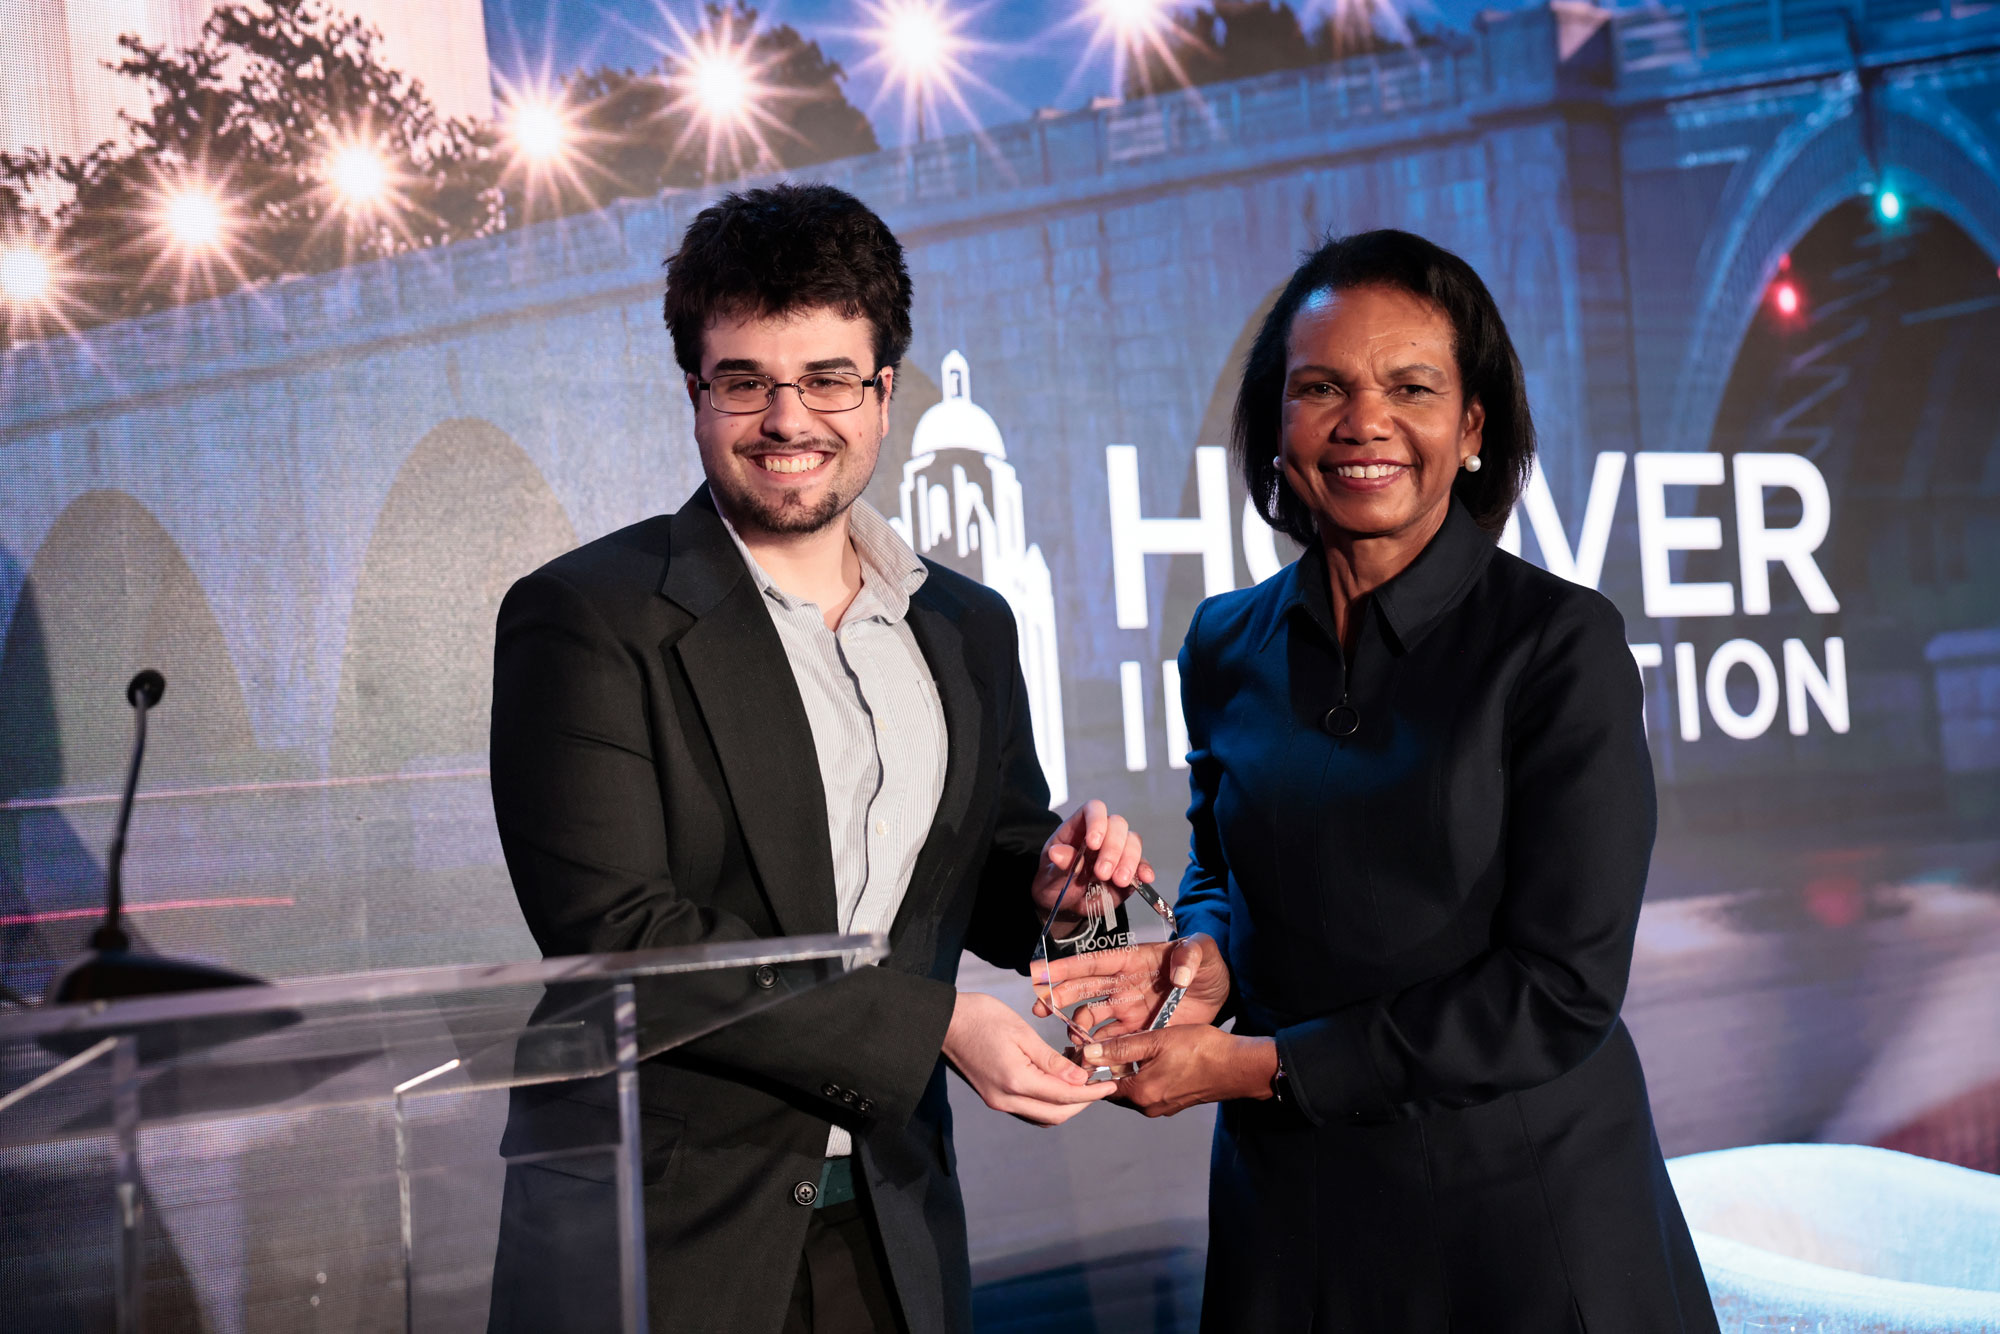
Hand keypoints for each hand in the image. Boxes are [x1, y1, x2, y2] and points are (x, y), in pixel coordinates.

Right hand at [942, 991, 1118, 1125]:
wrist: (943, 1022)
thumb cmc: (981, 1017)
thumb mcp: (1021, 1032)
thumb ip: (1051, 1060)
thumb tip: (1079, 1080)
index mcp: (1015, 1081)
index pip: (1064, 1096)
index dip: (1092, 1092)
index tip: (1111, 1084)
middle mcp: (1006, 1100)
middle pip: (1056, 1115)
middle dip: (1082, 1102)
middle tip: (1099, 1082)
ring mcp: (998, 1102)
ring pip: (1043, 1116)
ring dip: (1066, 1104)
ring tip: (1080, 1079)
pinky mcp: (994, 1097)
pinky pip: (1029, 1110)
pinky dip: (1048, 1101)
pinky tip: (1056, 1080)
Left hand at [1031, 799, 1154, 924]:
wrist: (1064, 905)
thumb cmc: (1054, 882)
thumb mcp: (1050, 874)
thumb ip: (1058, 864)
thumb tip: (1057, 852)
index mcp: (1079, 827)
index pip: (1094, 809)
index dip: (1097, 821)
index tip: (1093, 843)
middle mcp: (1102, 834)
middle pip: (1117, 825)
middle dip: (1113, 849)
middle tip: (1102, 873)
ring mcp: (1118, 851)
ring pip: (1133, 842)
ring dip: (1128, 861)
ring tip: (1119, 881)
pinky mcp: (1129, 870)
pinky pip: (1142, 864)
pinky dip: (1144, 870)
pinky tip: (1144, 878)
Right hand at [1032, 934, 1230, 1039]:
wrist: (1221, 991)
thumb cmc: (1208, 964)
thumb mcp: (1202, 951)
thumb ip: (1189, 957)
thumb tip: (1179, 975)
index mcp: (1130, 961)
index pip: (1092, 963)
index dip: (1065, 967)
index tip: (1041, 974)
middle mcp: (1122, 985)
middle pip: (1083, 990)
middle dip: (1059, 998)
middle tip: (1039, 1008)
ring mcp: (1127, 1009)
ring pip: (1092, 1019)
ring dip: (1078, 1029)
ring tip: (1072, 1042)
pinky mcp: (1138, 1031)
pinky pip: (1112, 1042)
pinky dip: (1100, 1051)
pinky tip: (1090, 1061)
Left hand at [1083, 1028, 1277, 1118]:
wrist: (1239, 1067)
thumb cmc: (1201, 1050)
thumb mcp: (1156, 1041)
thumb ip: (1120, 1047)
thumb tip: (1087, 1053)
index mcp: (1139, 1093)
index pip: (1099, 1084)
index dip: (1088, 1066)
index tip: (1079, 1048)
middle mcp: (1148, 1106)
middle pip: (1114, 1087)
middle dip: (1105, 1068)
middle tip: (1097, 1045)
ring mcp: (1163, 1106)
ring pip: (1132, 1086)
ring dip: (1125, 1069)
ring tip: (1123, 1045)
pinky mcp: (1175, 1102)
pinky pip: (1149, 1088)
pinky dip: (1142, 1073)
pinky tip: (1148, 1055)